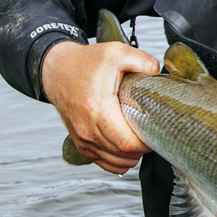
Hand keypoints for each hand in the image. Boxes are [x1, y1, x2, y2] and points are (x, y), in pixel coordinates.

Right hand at [40, 38, 159, 173]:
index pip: (127, 143)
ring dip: (132, 155)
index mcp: (97, 109)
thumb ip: (143, 61)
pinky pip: (105, 164)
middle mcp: (87, 129)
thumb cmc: (85, 64)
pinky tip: (126, 146)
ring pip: (116, 163)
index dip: (146, 142)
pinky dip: (119, 160)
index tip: (155, 130)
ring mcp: (83, 140)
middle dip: (143, 148)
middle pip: (124, 156)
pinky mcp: (81, 144)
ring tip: (138, 137)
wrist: (57, 71)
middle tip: (150, 131)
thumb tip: (159, 74)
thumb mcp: (116, 52)